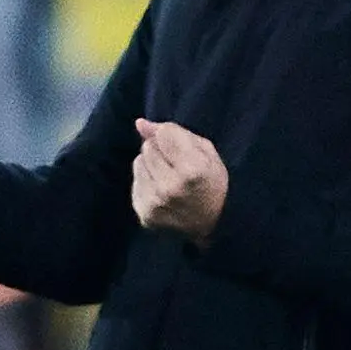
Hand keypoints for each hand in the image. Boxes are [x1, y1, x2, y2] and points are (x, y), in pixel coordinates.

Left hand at [130, 119, 226, 244]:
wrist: (215, 225)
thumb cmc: (213, 183)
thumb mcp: (205, 151)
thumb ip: (174, 133)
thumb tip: (140, 124)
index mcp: (192, 170)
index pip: (164, 133)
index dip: (171, 136)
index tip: (181, 147)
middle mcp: (170, 187)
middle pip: (148, 147)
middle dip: (160, 150)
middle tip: (176, 165)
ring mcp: (155, 203)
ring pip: (138, 163)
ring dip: (151, 166)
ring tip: (169, 178)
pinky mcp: (145, 215)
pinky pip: (135, 183)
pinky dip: (146, 183)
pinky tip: (162, 192)